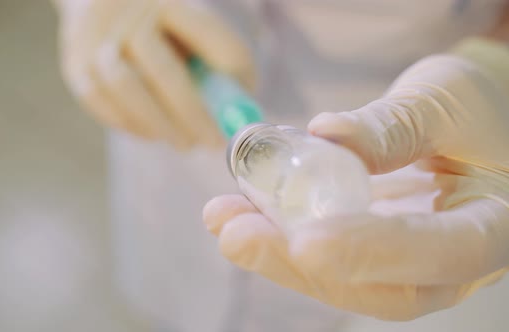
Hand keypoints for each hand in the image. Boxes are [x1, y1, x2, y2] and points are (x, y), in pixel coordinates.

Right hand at [55, 0, 254, 148]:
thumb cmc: (160, 24)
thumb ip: (218, 59)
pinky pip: (99, 101)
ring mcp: (94, 36)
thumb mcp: (190, 26)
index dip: (227, 78)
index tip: (239, 111)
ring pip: (126, 89)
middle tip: (211, 143)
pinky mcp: (73, 62)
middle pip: (164, 72)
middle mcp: (127, 12)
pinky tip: (152, 134)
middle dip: (192, 116)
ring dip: (158, 125)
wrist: (95, 1)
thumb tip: (240, 110)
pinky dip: (129, 124)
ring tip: (182, 142)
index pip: (207, 36)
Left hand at [203, 38, 508, 320]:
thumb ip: (394, 125)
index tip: (308, 240)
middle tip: (237, 235)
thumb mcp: (446, 101)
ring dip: (276, 254)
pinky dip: (279, 237)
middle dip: (302, 267)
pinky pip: (324, 256)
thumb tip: (326, 134)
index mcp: (494, 225)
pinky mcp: (368, 253)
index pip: (442, 253)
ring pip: (343, 280)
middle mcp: (450, 263)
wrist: (468, 126)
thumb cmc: (475, 110)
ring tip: (223, 219)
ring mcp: (406, 265)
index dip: (374, 250)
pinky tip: (236, 213)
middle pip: (380, 289)